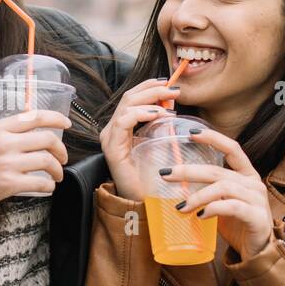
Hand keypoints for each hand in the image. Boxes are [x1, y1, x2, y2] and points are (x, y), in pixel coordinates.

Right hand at [0, 109, 70, 201]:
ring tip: (57, 175)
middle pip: (47, 139)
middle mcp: (5, 143)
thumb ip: (8, 132)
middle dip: (61, 150)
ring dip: (58, 169)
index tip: (66, 124)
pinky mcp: (9, 183)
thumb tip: (34, 129)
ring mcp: (8, 163)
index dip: (56, 119)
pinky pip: (41, 182)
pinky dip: (49, 186)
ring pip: (47, 161)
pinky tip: (47, 187)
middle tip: (62, 157)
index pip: (35, 117)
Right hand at [99, 78, 181, 200]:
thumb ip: (161, 123)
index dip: (149, 86)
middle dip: (153, 89)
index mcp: (122, 127)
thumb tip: (172, 102)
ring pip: (126, 105)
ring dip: (150, 99)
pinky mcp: (112, 149)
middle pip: (129, 97)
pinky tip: (158, 115)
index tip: (169, 83)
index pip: (132, 97)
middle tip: (174, 90)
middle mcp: (113, 130)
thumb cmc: (154, 176)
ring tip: (170, 103)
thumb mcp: (159, 142)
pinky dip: (141, 114)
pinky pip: (123, 122)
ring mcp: (110, 139)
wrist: (146, 202)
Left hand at [161, 126, 273, 259]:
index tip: (190, 133)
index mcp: (246, 174)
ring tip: (180, 207)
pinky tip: (200, 215)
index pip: (232, 148)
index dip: (213, 138)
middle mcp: (253, 183)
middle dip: (189, 171)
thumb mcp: (220, 202)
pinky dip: (213, 208)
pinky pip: (232, 207)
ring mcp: (257, 199)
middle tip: (166, 175)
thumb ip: (206, 190)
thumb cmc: (236, 224)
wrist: (256, 252)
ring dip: (197, 196)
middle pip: (218, 170)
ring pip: (223, 187)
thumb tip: (174, 182)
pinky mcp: (257, 217)